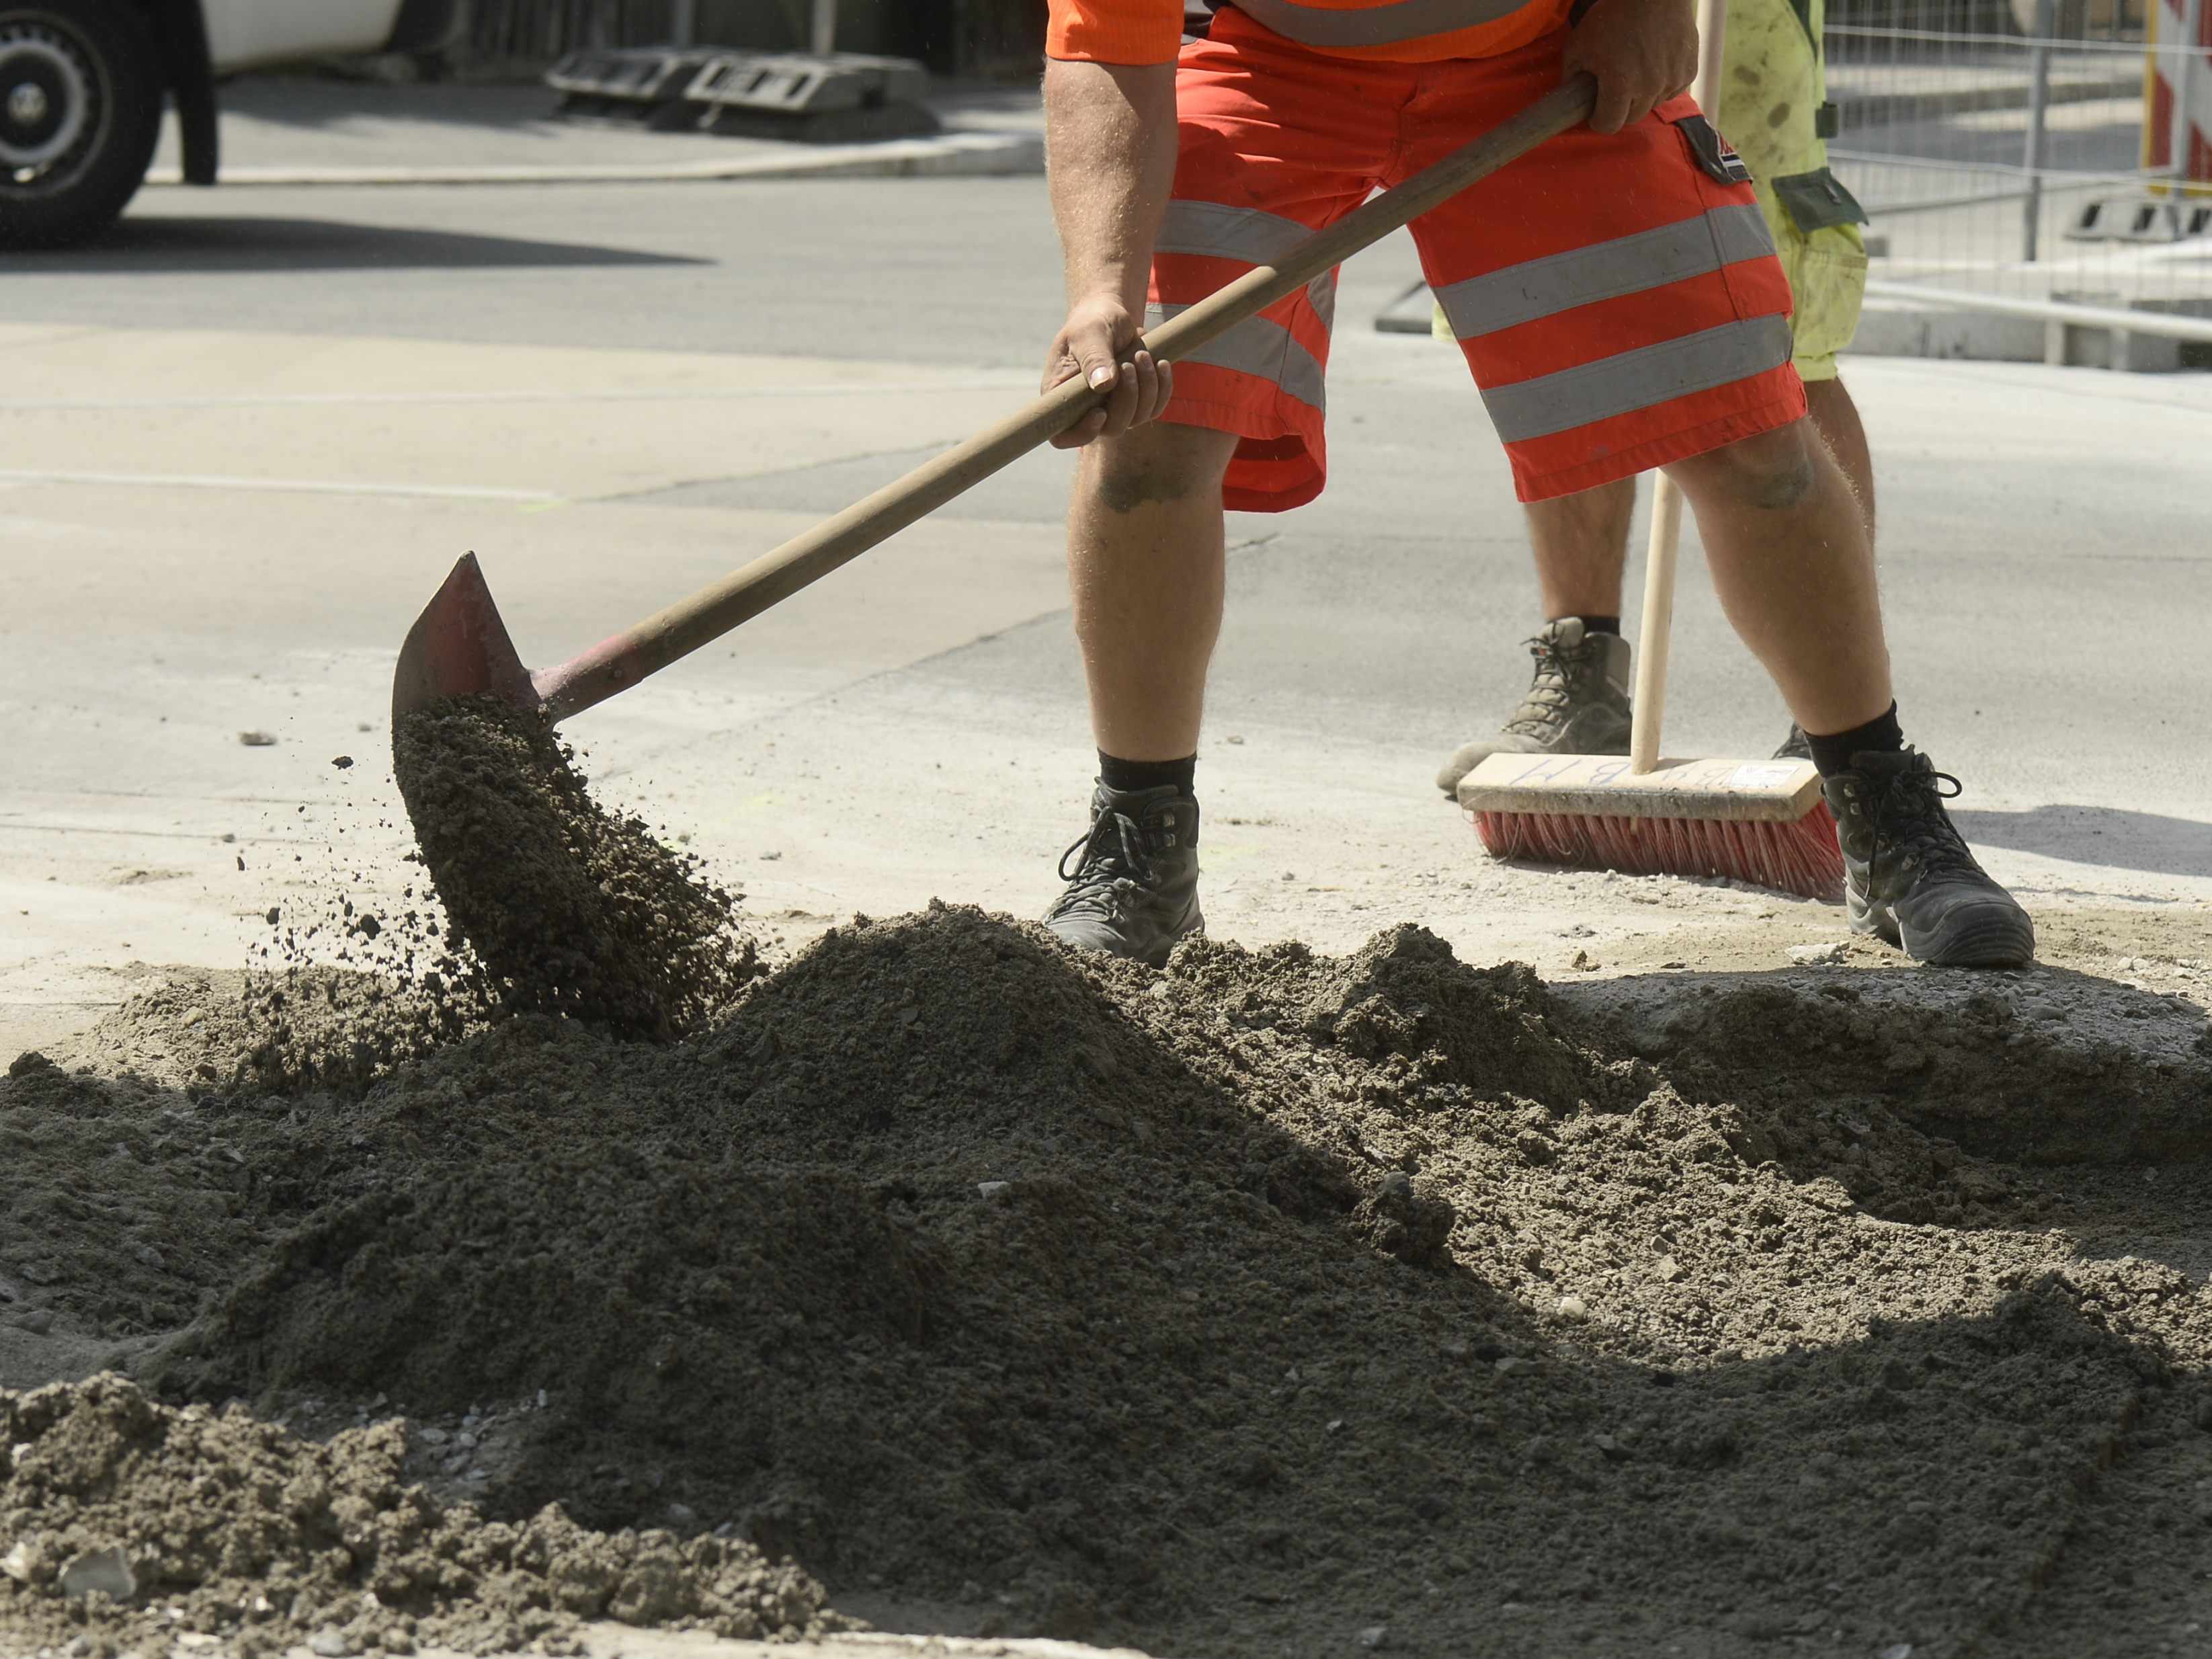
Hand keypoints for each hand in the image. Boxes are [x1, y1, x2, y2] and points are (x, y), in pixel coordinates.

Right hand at [1042, 291, 1173, 449]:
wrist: (1111, 315)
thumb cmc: (1092, 321)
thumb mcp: (1089, 333)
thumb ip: (1093, 357)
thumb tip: (1103, 385)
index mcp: (1062, 396)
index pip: (1063, 436)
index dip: (1081, 434)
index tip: (1100, 412)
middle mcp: (1085, 409)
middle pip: (1110, 428)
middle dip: (1127, 398)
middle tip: (1130, 363)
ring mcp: (1112, 408)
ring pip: (1136, 419)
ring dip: (1146, 388)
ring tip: (1142, 355)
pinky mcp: (1136, 402)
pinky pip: (1154, 408)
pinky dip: (1162, 388)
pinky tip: (1160, 363)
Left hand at [1562, 0, 1698, 134]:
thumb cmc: (1613, 14)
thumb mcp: (1578, 44)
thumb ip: (1571, 77)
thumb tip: (1572, 100)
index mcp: (1620, 83)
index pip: (1608, 125)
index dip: (1598, 119)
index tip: (1595, 108)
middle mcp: (1649, 86)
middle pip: (1631, 118)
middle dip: (1620, 108)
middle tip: (1613, 87)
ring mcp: (1673, 79)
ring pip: (1652, 105)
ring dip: (1641, 96)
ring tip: (1634, 70)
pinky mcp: (1689, 71)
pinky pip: (1672, 91)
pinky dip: (1662, 84)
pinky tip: (1653, 64)